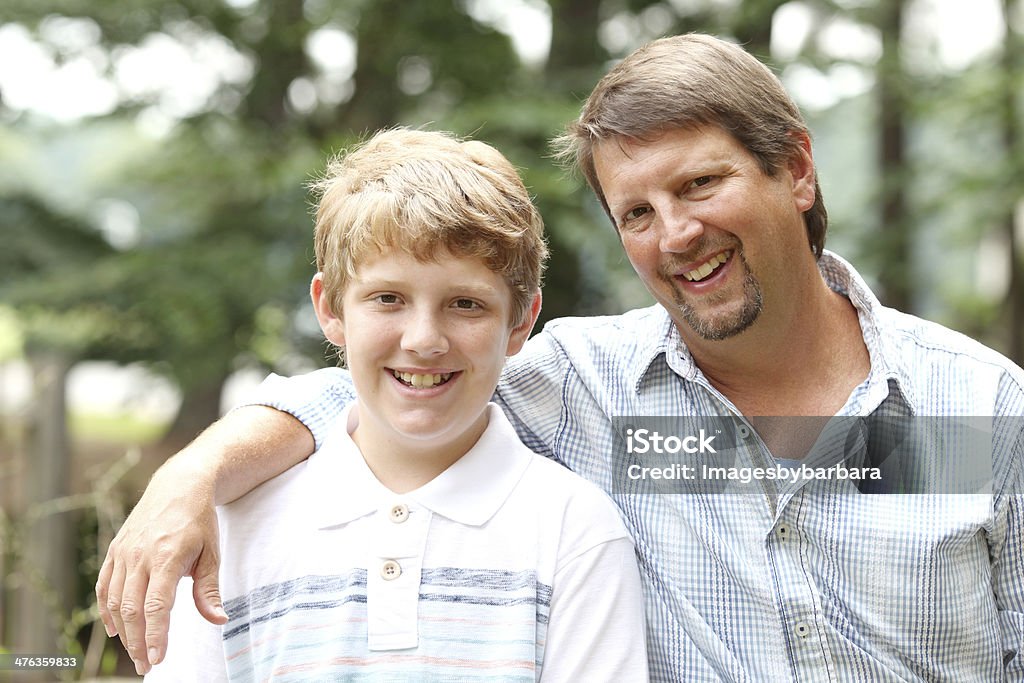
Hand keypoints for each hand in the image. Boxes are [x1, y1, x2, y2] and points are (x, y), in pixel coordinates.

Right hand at [95, 457, 226, 675]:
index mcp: (167, 557)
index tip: (157, 660)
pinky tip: (115, 630)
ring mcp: (124, 553)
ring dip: (124, 632)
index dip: (155, 636)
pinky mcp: (115, 550)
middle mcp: (140, 556)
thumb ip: (209, 589)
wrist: (179, 486)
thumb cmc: (199, 522)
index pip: (157, 606)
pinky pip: (105, 586)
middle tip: (145, 666)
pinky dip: (106, 611)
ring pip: (116, 601)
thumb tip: (218, 620)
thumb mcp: (212, 553)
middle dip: (138, 642)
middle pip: (132, 609)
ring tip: (135, 653)